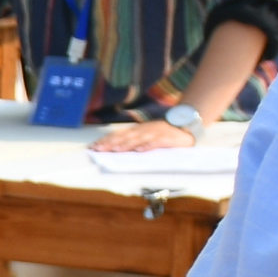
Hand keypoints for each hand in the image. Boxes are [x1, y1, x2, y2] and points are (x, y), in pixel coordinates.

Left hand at [92, 109, 211, 155]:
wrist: (185, 125)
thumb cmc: (162, 133)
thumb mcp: (145, 135)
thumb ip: (132, 141)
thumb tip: (114, 148)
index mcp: (137, 131)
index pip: (118, 135)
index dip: (105, 140)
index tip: (93, 147)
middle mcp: (143, 131)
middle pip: (124, 137)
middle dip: (110, 143)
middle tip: (98, 149)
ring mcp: (154, 133)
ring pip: (137, 139)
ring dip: (125, 144)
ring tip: (115, 149)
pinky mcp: (165, 139)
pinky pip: (155, 143)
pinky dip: (147, 146)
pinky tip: (140, 151)